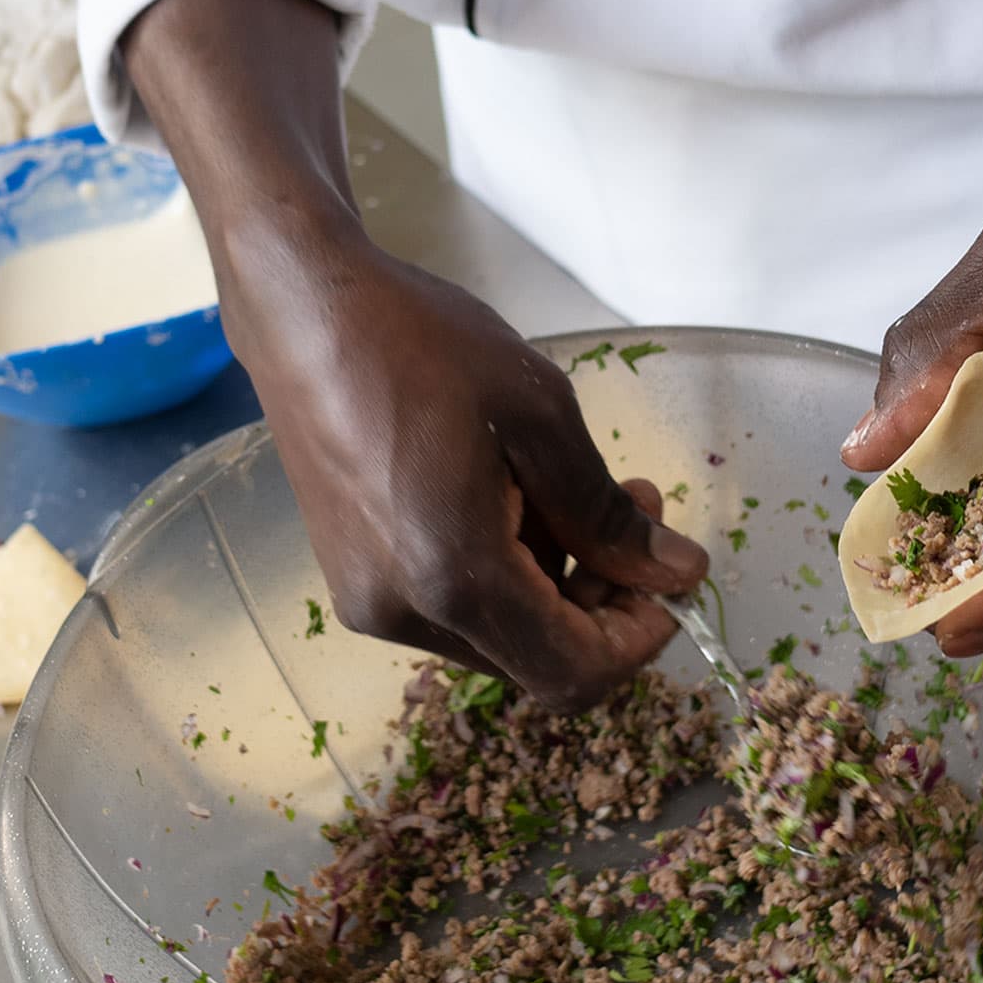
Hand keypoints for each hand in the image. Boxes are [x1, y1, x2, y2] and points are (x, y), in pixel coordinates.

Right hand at [221, 220, 708, 710]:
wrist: (303, 310)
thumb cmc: (420, 343)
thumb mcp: (538, 413)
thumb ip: (608, 513)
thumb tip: (679, 575)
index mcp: (454, 577)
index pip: (572, 673)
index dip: (638, 641)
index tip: (669, 575)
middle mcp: (403, 613)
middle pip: (537, 661)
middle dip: (603, 599)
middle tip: (634, 503)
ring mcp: (369, 603)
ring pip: (499, 635)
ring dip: (555, 581)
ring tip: (562, 483)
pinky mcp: (354, 579)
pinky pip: (455, 607)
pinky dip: (504, 572)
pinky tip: (507, 493)